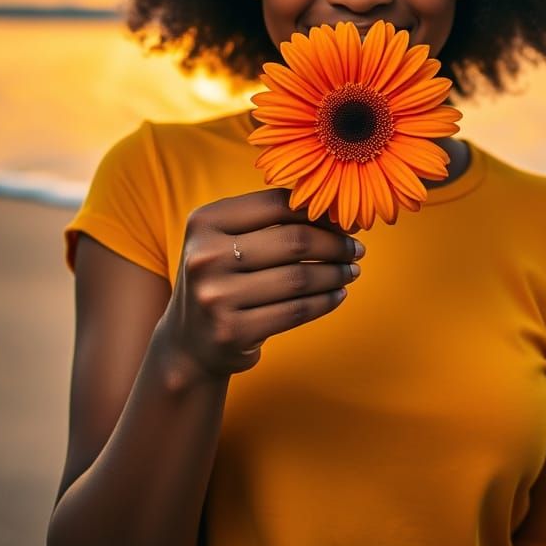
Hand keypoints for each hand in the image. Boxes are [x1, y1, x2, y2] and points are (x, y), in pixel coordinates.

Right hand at [158, 187, 364, 381]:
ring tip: (351, 270)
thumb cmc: (223, 278)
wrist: (189, 342)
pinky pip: (296, 311)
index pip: (275, 204)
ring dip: (335, 273)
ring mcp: (216, 297)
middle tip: (356, 248)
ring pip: (299, 279)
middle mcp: (205, 256)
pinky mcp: (232, 332)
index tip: (343, 221)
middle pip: (293, 241)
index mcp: (204, 221)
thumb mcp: (228, 239)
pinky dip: (325, 301)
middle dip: (334, 244)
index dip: (317, 210)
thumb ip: (270, 220)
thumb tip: (336, 210)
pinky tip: (337, 294)